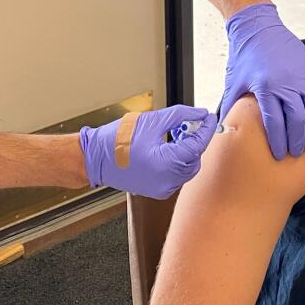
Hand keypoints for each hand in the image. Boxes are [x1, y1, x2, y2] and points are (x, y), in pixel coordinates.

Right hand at [78, 106, 216, 198]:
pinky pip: (177, 176)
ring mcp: (162, 188)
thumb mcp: (152, 120)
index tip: (209, 117)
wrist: (95, 157)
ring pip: (187, 168)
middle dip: (194, 139)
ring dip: (186, 151)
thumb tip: (199, 114)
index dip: (205, 129)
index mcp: (166, 163)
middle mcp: (166, 180)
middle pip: (195, 158)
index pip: (197, 145)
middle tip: (188, 123)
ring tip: (176, 134)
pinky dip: (177, 162)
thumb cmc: (117, 139)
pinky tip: (168, 148)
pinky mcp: (158, 190)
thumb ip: (180, 116)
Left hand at [219, 2, 304, 159]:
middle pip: (297, 120)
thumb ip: (230, 107)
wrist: (257, 28)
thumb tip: (221, 130)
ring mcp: (304, 75)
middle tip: (295, 153)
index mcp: (266, 88)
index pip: (275, 124)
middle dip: (296, 141)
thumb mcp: (234, 83)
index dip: (278, 142)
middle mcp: (287, 83)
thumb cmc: (243, 57)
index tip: (279, 155)